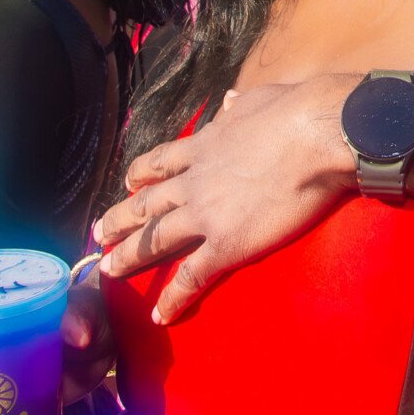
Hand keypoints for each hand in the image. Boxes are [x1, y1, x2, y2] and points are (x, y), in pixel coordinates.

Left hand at [95, 75, 355, 323]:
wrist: (315, 136)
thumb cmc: (294, 112)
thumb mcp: (256, 101)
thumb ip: (238, 107)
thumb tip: (230, 99)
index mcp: (203, 145)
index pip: (160, 162)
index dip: (140, 174)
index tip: (128, 182)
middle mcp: (194, 181)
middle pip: (144, 203)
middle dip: (118, 219)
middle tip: (97, 233)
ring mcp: (205, 214)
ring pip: (154, 239)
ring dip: (129, 256)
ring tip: (108, 270)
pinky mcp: (225, 244)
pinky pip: (191, 277)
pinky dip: (173, 298)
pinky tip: (160, 315)